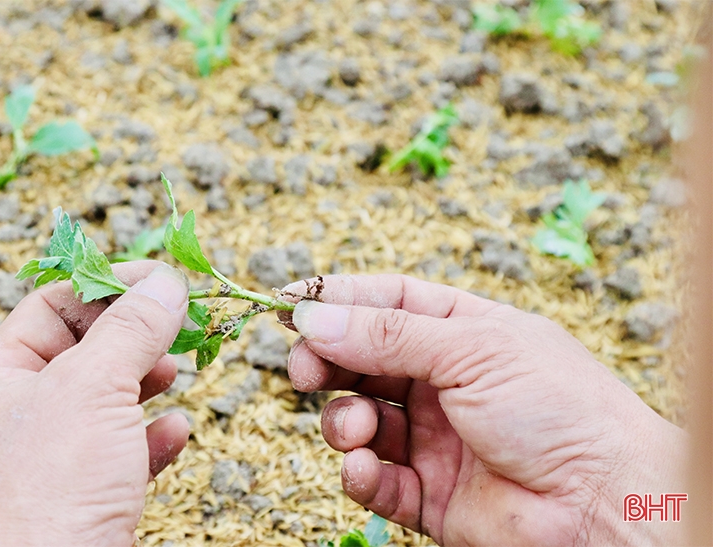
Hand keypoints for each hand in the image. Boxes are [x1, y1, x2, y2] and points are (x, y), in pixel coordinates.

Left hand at [0, 262, 190, 546]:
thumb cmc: (56, 485)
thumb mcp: (95, 386)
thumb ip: (133, 328)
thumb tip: (166, 282)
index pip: (49, 308)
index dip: (104, 286)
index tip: (157, 280)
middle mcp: (19, 416)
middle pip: (83, 350)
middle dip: (134, 335)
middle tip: (178, 324)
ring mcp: (52, 456)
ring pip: (107, 398)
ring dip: (147, 381)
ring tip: (175, 373)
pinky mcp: (86, 491)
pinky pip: (124, 448)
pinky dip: (153, 434)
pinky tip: (176, 431)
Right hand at [281, 274, 687, 545]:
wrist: (604, 502)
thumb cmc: (559, 408)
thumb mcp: (472, 349)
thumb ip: (387, 334)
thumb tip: (313, 317)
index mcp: (462, 332)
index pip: (387, 302)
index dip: (338, 301)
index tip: (289, 305)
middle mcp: (443, 381)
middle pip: (362, 360)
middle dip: (327, 362)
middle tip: (304, 370)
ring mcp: (433, 437)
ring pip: (360, 418)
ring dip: (344, 421)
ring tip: (360, 427)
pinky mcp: (427, 492)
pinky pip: (374, 478)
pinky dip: (360, 473)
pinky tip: (366, 467)